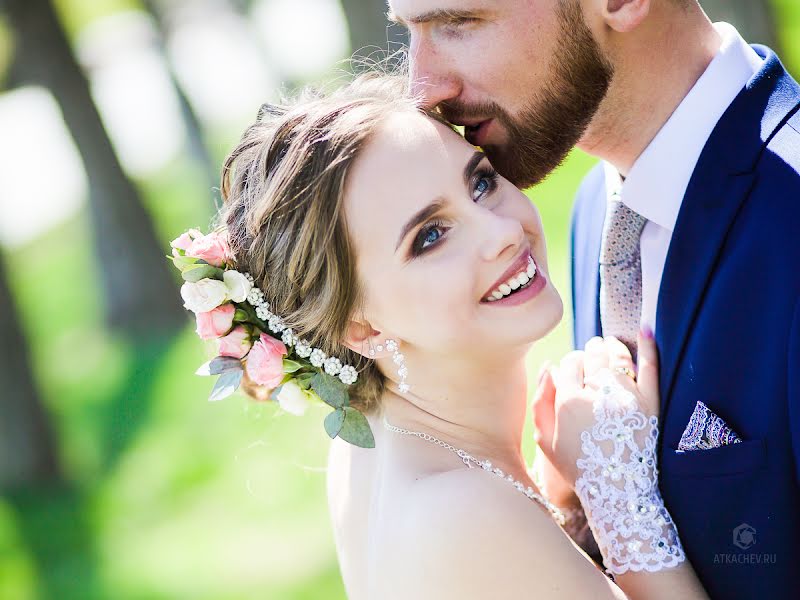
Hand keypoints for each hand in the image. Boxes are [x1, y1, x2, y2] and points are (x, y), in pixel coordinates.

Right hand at [533, 330, 659, 486]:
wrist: (618, 491)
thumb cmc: (578, 468)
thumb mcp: (546, 440)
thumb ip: (541, 402)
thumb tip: (548, 367)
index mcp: (568, 402)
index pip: (569, 362)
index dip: (571, 361)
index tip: (574, 368)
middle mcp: (596, 394)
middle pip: (592, 355)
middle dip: (590, 351)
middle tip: (591, 352)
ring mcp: (625, 396)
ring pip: (617, 356)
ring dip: (610, 346)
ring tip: (608, 344)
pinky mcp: (650, 402)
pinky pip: (650, 366)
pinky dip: (648, 346)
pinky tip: (645, 330)